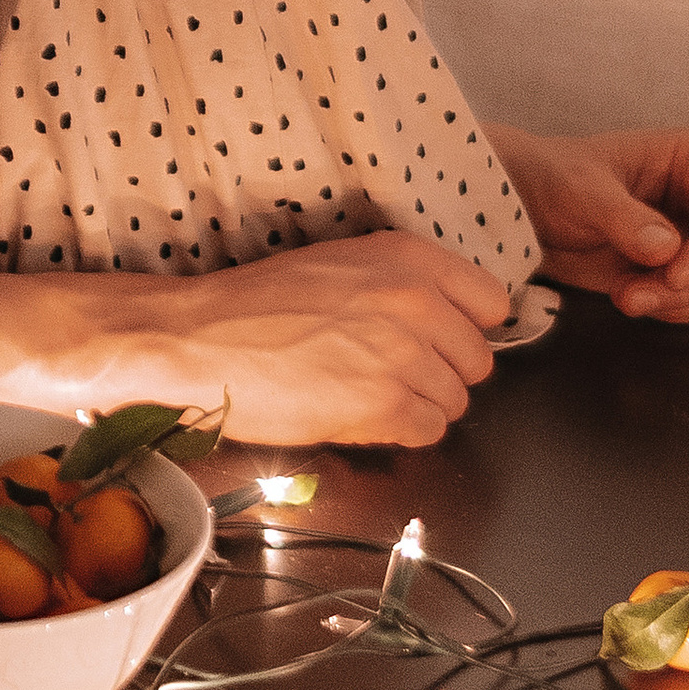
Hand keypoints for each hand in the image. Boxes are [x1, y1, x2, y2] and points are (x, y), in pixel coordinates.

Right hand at [79, 231, 512, 448]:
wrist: (197, 340)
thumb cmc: (254, 307)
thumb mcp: (338, 265)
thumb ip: (399, 284)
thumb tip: (446, 320)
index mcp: (406, 257)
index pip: (491, 302)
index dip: (462, 327)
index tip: (434, 338)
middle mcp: (414, 299)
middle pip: (477, 360)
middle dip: (439, 373)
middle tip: (385, 372)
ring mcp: (403, 352)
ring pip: (455, 401)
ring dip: (415, 405)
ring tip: (360, 391)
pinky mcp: (386, 404)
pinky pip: (429, 431)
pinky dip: (398, 432)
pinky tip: (355, 413)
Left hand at [493, 123, 688, 323]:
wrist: (527, 210)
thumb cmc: (554, 180)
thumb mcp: (579, 190)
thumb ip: (621, 217)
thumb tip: (667, 249)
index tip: (672, 275)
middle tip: (630, 295)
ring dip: (683, 304)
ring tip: (625, 297)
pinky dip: (678, 312)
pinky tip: (634, 297)